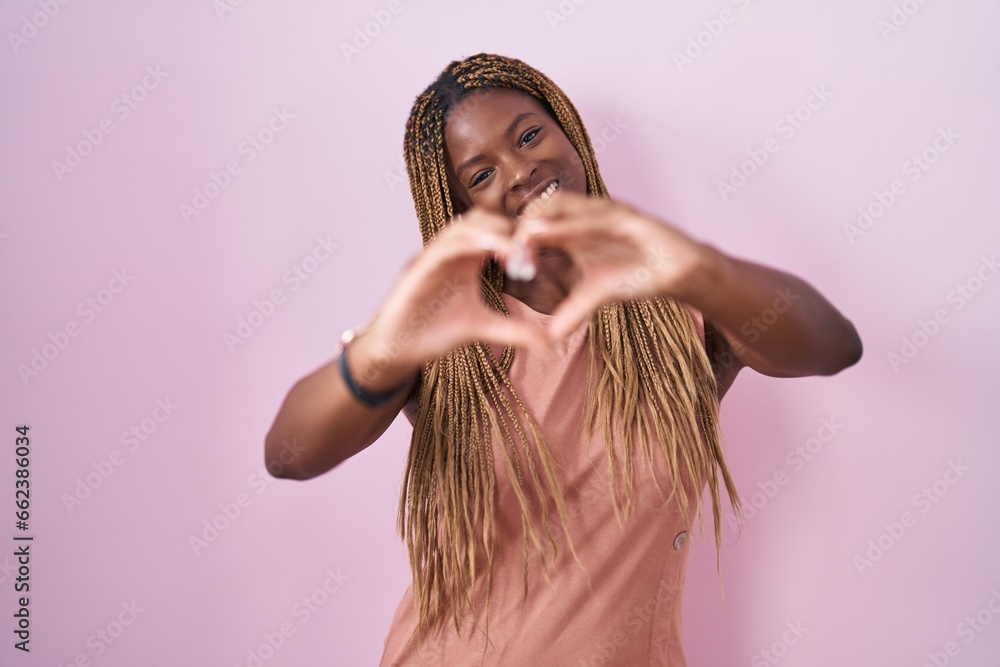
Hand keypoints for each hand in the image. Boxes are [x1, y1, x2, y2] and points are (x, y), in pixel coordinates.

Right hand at [353, 209, 550, 388]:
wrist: (397, 350)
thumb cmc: (434, 332)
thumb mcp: (483, 328)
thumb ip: (516, 330)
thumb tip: (551, 343)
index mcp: (466, 258)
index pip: (495, 231)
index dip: (520, 235)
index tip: (545, 251)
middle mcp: (450, 251)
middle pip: (483, 220)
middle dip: (510, 228)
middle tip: (535, 247)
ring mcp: (432, 256)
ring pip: (464, 227)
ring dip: (493, 233)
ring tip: (518, 249)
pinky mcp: (418, 269)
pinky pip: (443, 247)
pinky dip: (466, 244)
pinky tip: (490, 250)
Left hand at [511, 190, 707, 339]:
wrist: (678, 272)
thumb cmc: (638, 275)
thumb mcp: (597, 295)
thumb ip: (571, 311)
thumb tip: (550, 337)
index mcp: (576, 226)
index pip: (537, 220)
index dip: (516, 236)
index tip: (500, 261)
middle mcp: (588, 213)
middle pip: (543, 207)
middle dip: (521, 226)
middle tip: (504, 252)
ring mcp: (607, 211)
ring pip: (565, 207)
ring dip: (541, 221)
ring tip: (519, 237)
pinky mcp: (628, 217)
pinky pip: (594, 218)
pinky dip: (570, 226)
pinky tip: (549, 235)